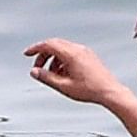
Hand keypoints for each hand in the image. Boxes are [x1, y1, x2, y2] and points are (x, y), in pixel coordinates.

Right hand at [21, 38, 136, 123]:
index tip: (27, 54)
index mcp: (71, 54)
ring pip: (63, 49)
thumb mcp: (63, 86)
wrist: (110, 92)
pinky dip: (62, 60)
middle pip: (55, 44)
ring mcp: (85, 52)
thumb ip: (46, 78)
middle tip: (37, 67)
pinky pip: (71, 53)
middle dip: (43, 55)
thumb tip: (34, 72)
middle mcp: (78, 49)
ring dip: (53, 59)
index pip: (48, 44)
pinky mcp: (89, 56)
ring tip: (51, 75)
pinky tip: (62, 74)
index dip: (35, 48)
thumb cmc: (90, 90)